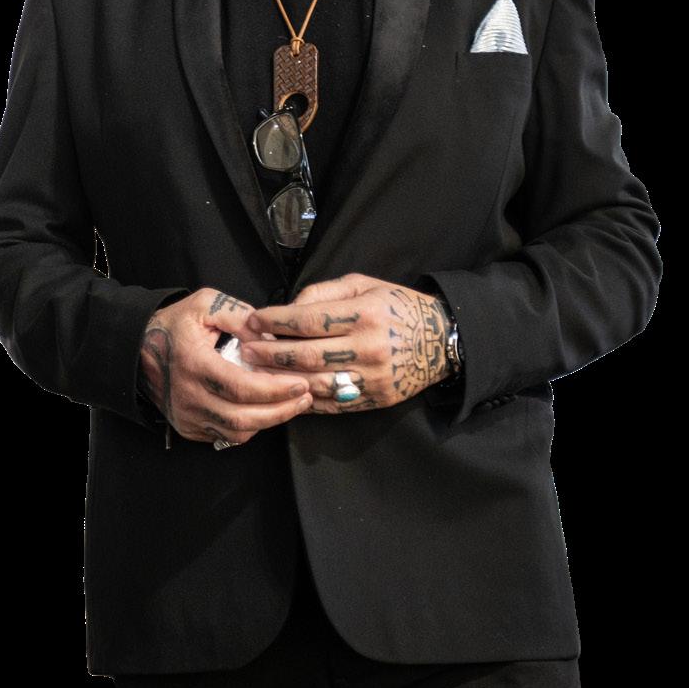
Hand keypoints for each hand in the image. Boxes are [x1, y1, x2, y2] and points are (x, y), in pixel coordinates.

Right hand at [139, 287, 313, 445]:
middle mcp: (189, 396)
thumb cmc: (175, 324)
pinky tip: (267, 410)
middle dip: (281, 410)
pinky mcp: (188, 426)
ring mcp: (187, 415)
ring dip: (269, 421)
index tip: (300, 382)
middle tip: (305, 396)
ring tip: (293, 405)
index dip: (276, 389)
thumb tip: (271, 337)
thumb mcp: (207, 305)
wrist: (137, 348)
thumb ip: (241, 316)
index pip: (242, 388)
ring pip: (236, 432)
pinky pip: (225, 435)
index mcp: (194, 364)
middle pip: (243, 418)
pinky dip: (250, 427)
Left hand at [240, 273, 452, 414]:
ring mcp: (372, 377)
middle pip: (306, 355)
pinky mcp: (375, 400)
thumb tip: (289, 308)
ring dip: (280, 379)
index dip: (275, 322)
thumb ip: (324, 292)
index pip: (308, 320)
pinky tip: (286, 391)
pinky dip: (305, 399)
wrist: (442, 341)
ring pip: (315, 382)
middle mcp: (368, 347)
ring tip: (257, 373)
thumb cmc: (398, 306)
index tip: (254, 321)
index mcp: (365, 313)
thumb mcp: (364, 284)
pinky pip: (332, 403)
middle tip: (246, 350)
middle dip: (269, 353)